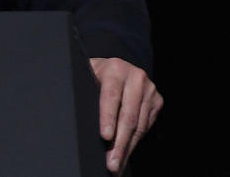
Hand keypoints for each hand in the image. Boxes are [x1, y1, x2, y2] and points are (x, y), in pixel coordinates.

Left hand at [90, 57, 162, 174]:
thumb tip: (73, 117)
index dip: (108, 118)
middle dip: (119, 143)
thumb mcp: (88, 76)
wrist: (118, 68)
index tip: (105, 136)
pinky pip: (146, 127)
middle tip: (111, 162)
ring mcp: (149, 90)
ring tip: (117, 163)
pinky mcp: (157, 101)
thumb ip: (86, 92)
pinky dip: (135, 142)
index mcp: (115, 69)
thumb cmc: (96, 75)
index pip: (111, 97)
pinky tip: (125, 153)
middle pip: (128, 116)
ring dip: (127, 147)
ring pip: (139, 126)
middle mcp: (136, 78)